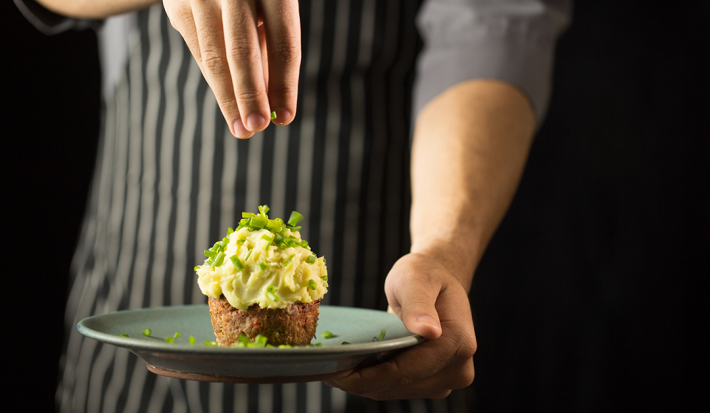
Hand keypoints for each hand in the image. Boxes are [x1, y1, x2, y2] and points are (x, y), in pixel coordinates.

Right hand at [163, 0, 300, 137]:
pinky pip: (199, 50)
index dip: (285, 84)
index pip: (283, 42)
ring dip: (228, 98)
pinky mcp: (176, 4)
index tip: (286, 117)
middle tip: (257, 128)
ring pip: (213, 56)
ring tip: (242, 129)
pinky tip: (229, 101)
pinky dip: (216, 78)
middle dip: (250, 95)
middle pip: (242, 51)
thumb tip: (274, 99)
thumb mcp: (269, 5)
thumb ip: (269, 45)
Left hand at [324, 253, 476, 398]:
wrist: (439, 279)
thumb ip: (418, 303)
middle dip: (359, 381)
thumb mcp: (416, 278)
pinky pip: (396, 388)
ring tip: (334, 366)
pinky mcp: (434, 383)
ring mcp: (448, 379)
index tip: (332, 371)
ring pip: (394, 392)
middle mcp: (458, 369)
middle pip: (398, 386)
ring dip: (364, 383)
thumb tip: (429, 331)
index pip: (406, 371)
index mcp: (458, 343)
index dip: (366, 376)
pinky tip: (353, 365)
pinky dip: (373, 379)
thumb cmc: (425, 274)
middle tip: (323, 367)